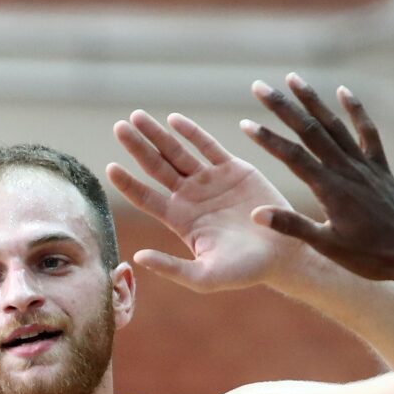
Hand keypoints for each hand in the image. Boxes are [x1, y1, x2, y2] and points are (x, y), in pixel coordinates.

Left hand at [108, 110, 312, 291]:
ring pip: (178, 152)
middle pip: (156, 167)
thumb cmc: (245, 271)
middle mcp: (191, 197)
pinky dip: (192, 132)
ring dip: (158, 134)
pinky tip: (174, 120)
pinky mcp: (234, 169)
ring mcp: (211, 181)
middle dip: (137, 147)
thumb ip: (172, 268)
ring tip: (137, 116)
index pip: (146, 197)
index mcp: (181, 220)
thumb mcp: (205, 276)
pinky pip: (209, 146)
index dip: (128, 183)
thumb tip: (137, 258)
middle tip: (118, 127)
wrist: (284, 254)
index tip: (110, 167)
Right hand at [241, 73, 393, 284]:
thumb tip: (256, 213)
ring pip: (335, 125)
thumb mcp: (327, 246)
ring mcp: (366, 167)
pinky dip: (356, 111)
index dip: (268, 139)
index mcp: (331, 190)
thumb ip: (292, 227)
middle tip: (259, 87)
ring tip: (293, 78)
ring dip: (313, 101)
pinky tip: (344, 92)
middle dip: (282, 107)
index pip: (293, 157)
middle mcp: (347, 171)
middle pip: (310, 131)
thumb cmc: (370, 258)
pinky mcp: (381, 168)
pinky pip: (367, 133)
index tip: (245, 123)